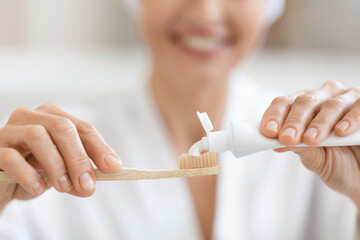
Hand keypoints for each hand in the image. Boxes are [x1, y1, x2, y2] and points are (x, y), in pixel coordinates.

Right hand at [0, 104, 121, 211]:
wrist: (2, 182)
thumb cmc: (34, 171)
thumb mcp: (62, 173)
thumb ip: (77, 175)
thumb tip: (90, 186)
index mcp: (54, 117)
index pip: (83, 128)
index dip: (100, 148)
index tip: (114, 167)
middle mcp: (32, 116)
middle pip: (63, 127)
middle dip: (80, 158)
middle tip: (88, 185)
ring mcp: (10, 130)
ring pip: (38, 135)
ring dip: (56, 165)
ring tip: (63, 187)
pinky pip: (11, 157)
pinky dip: (29, 175)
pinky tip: (38, 189)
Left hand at [260, 81, 359, 208]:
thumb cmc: (339, 163)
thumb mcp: (316, 159)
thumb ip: (300, 148)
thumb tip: (278, 143)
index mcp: (303, 107)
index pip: (284, 104)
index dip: (275, 116)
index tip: (268, 131)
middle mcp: (324, 97)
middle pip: (304, 102)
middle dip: (294, 121)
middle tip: (287, 139)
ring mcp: (347, 99)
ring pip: (331, 105)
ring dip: (319, 123)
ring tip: (311, 140)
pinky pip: (359, 108)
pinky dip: (351, 119)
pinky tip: (342, 131)